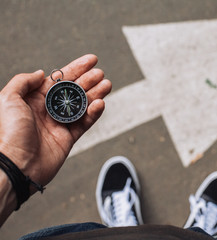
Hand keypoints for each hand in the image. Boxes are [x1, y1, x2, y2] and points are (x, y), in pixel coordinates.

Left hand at [0, 54, 111, 189]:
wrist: (16, 165)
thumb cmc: (8, 133)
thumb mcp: (7, 99)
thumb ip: (23, 81)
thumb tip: (41, 73)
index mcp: (34, 98)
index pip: (60, 79)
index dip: (76, 68)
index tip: (91, 60)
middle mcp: (48, 109)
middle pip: (74, 90)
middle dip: (89, 80)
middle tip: (100, 73)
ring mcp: (59, 124)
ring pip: (82, 105)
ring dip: (96, 94)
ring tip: (107, 85)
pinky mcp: (69, 138)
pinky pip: (85, 122)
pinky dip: (94, 113)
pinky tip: (100, 104)